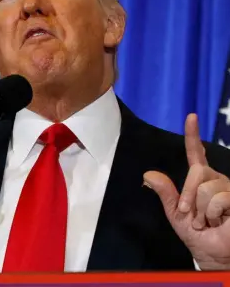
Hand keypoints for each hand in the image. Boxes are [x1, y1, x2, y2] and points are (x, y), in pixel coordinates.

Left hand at [144, 114, 229, 269]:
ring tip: (208, 221)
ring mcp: (228, 188)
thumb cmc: (196, 233)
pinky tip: (220, 222)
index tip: (191, 116)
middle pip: (196, 173)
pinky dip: (213, 214)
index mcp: (200, 179)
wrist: (212, 253)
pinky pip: (219, 199)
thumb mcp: (176, 213)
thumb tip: (147, 174)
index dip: (193, 134)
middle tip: (191, 216)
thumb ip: (165, 193)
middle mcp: (216, 178)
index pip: (196, 153)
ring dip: (202, 211)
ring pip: (207, 188)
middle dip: (188, 197)